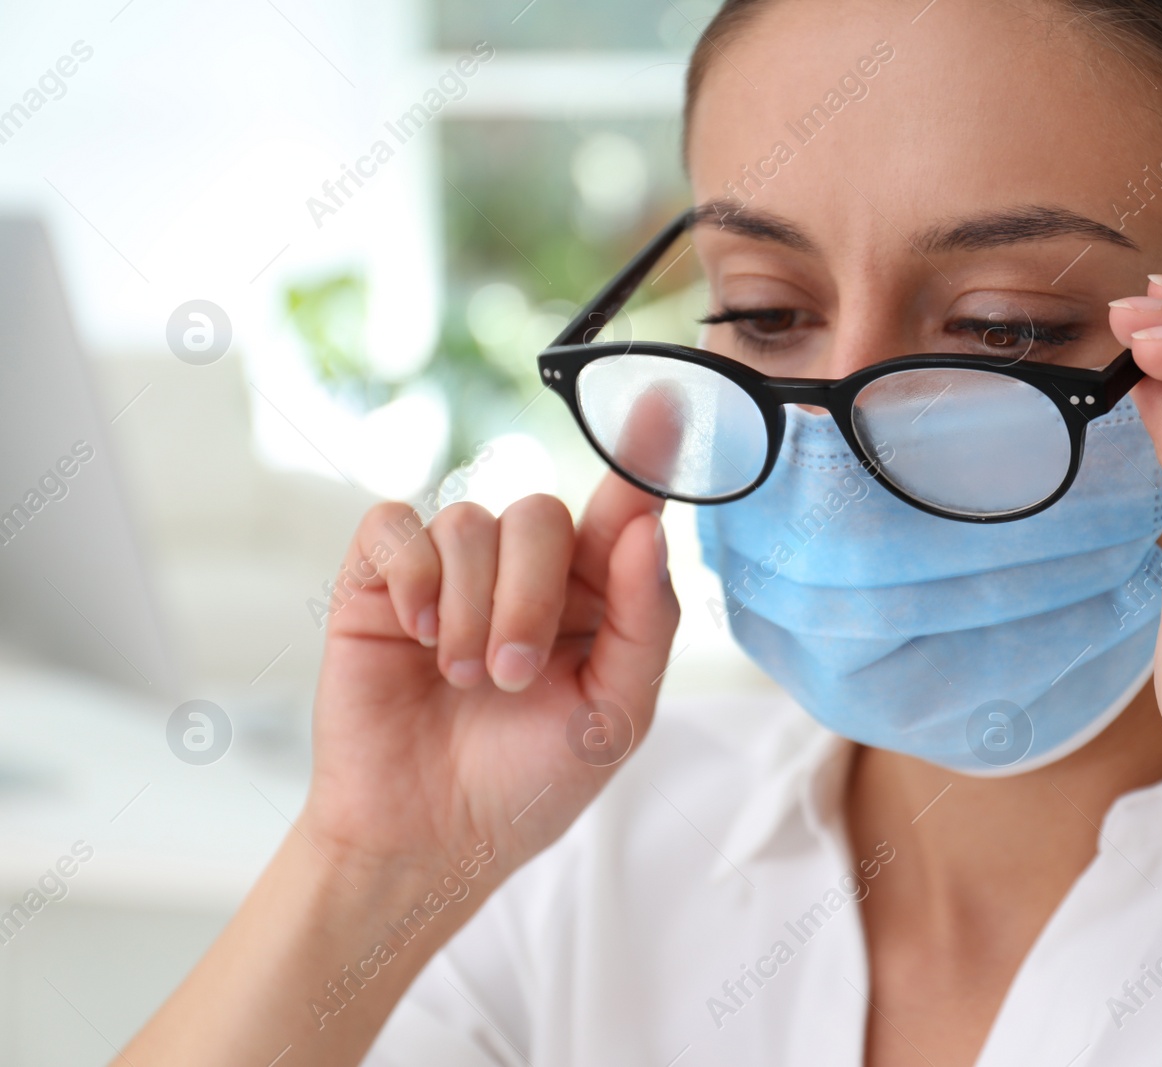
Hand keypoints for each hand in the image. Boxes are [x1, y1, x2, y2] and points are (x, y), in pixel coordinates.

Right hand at [299, 474, 680, 884]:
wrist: (428, 837)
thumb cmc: (528, 780)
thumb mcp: (613, 716)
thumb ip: (643, 623)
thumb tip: (648, 531)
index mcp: (593, 597)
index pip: (623, 510)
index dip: (642, 455)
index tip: (665, 401)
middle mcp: (525, 571)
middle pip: (539, 514)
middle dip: (529, 596)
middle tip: (509, 676)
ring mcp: (450, 570)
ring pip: (470, 521)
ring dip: (471, 609)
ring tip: (462, 677)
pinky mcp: (379, 579)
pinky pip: (396, 526)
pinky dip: (412, 576)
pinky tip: (416, 634)